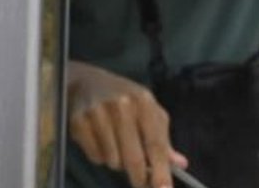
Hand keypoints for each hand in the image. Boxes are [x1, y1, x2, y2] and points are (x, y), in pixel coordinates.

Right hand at [67, 61, 188, 187]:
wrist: (85, 81)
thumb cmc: (123, 99)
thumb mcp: (147, 111)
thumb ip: (162, 137)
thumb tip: (180, 163)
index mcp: (143, 101)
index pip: (155, 143)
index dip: (161, 170)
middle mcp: (121, 104)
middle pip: (134, 157)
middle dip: (139, 177)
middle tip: (140, 182)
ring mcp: (98, 112)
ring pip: (113, 160)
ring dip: (116, 162)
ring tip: (114, 146)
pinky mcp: (78, 121)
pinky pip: (95, 156)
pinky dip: (99, 156)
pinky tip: (99, 141)